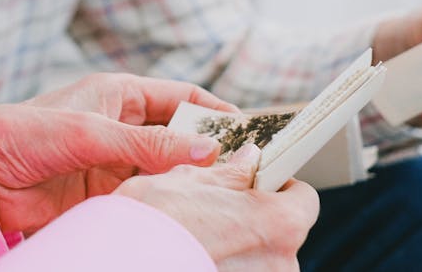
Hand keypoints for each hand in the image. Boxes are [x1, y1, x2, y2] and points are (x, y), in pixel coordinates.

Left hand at [0, 73, 233, 234]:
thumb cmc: (24, 134)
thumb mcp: (91, 133)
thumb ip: (150, 143)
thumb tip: (206, 148)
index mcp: (119, 93)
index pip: (182, 95)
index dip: (216, 110)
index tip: (250, 129)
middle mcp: (122, 125)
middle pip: (182, 134)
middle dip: (211, 148)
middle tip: (246, 168)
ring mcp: (116, 161)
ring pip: (169, 169)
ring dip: (192, 179)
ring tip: (225, 192)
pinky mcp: (106, 193)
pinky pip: (149, 195)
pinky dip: (169, 202)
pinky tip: (187, 210)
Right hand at [115, 145, 318, 270]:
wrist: (117, 262)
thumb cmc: (154, 220)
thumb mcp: (191, 178)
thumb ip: (231, 171)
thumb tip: (249, 159)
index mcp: (279, 222)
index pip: (303, 198)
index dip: (279, 184)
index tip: (256, 180)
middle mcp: (281, 264)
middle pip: (281, 231)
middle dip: (254, 217)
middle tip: (216, 206)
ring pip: (258, 258)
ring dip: (237, 245)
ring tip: (197, 234)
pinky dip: (223, 265)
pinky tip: (193, 255)